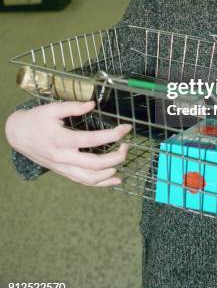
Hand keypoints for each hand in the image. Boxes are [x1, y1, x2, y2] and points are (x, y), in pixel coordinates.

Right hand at [5, 101, 131, 186]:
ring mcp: (63, 167)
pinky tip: (115, 179)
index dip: (112, 135)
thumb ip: (73, 107)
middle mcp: (63, 157)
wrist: (18, 135)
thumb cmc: (35, 120)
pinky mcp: (63, 172)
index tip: (126, 128)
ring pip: (90, 178)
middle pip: (95, 164)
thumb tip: (92, 104)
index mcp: (61, 139)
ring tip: (122, 158)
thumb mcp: (52, 109)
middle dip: (116, 157)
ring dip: (110, 171)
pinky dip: (101, 183)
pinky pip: (83, 182)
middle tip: (127, 145)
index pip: (92, 140)